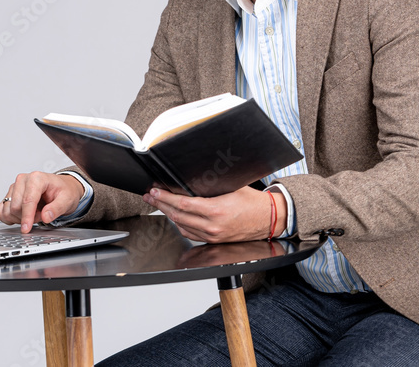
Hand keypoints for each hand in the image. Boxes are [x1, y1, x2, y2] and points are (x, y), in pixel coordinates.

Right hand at [0, 172, 84, 232]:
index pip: (27, 200)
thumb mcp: (67, 200)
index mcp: (36, 178)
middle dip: (28, 217)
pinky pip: (0, 211)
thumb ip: (56, 208)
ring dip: (19, 218)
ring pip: (7, 210)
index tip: (26, 228)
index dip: (27, 217)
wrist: (61, 188)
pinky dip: (9, 218)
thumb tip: (46, 217)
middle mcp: (23, 180)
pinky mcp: (9, 195)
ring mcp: (14, 187)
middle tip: (40, 215)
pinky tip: (21, 216)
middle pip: (15, 207)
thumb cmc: (63, 191)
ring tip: (33, 213)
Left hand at [143, 186, 285, 242]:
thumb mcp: (231, 187)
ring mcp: (212, 235)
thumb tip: (190, 178)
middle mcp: (212, 226)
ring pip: (181, 226)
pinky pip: (190, 234)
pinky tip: (175, 216)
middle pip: (177, 215)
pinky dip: (180, 224)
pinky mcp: (214, 240)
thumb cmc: (253, 202)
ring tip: (158, 204)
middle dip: (160, 204)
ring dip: (168, 214)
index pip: (182, 204)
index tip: (155, 191)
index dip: (165, 197)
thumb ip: (210, 184)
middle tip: (150, 196)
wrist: (268, 219)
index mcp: (216, 210)